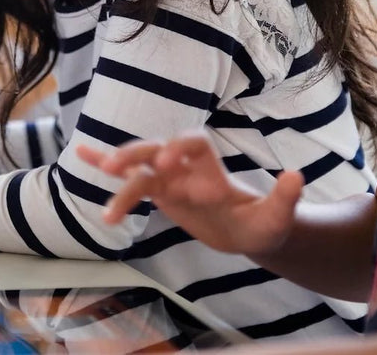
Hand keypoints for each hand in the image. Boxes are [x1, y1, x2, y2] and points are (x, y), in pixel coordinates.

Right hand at [76, 134, 303, 255]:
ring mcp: (168, 178)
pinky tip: (80, 155)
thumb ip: (285, 197)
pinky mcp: (157, 192)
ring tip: (98, 185)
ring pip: (137, 166)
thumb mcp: (278, 216)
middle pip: (156, 148)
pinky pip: (127, 179)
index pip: (194, 144)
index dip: (180, 148)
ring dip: (116, 170)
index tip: (172, 164)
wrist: (248, 232)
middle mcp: (186, 167)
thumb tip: (297, 176)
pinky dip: (103, 165)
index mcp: (212, 167)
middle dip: (136, 153)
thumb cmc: (264, 223)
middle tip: (117, 167)